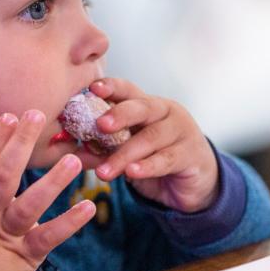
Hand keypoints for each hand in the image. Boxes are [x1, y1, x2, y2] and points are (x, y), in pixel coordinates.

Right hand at [0, 110, 95, 270]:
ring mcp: (4, 235)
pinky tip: (88, 207)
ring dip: (52, 181)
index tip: (9, 116)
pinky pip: (47, 237)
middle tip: (38, 115)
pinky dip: (69, 223)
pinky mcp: (22, 257)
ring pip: (28, 204)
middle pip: (3, 175)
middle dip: (20, 144)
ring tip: (72, 159)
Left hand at [88, 78, 218, 213]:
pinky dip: (147, 166)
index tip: (92, 88)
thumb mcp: (129, 152)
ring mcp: (181, 131)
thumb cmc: (155, 160)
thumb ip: (106, 150)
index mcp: (147, 106)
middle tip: (100, 124)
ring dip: (125, 155)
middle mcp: (166, 113)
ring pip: (151, 138)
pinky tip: (132, 172)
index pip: (129, 90)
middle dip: (120, 114)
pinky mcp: (191, 154)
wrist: (194, 183)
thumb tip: (76, 153)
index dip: (112, 87)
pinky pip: (166, 159)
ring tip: (104, 171)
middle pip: (142, 108)